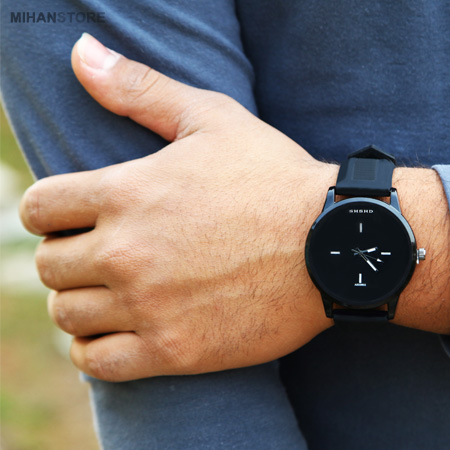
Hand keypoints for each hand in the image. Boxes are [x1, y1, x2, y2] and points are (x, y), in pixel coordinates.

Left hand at [20, 33, 336, 380]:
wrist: (330, 245)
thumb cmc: (272, 179)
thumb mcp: (210, 118)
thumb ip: (138, 87)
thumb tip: (81, 53)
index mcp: (126, 193)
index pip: (38, 210)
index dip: (47, 213)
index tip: (70, 219)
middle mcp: (126, 252)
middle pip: (49, 267)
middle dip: (67, 257)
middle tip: (99, 255)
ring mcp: (148, 306)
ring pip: (67, 315)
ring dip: (80, 303)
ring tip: (109, 292)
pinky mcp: (174, 350)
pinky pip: (98, 362)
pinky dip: (95, 349)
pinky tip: (118, 331)